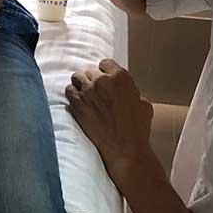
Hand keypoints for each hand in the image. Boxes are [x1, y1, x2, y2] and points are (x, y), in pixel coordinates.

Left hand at [66, 59, 155, 182]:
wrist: (124, 149)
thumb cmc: (137, 129)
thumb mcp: (144, 104)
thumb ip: (132, 92)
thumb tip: (127, 90)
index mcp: (121, 77)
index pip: (105, 63)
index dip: (104, 73)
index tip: (104, 80)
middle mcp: (103, 80)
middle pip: (90, 71)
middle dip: (92, 80)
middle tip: (95, 92)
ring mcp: (88, 90)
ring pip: (77, 77)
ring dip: (80, 85)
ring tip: (84, 95)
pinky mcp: (77, 103)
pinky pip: (69, 90)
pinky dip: (72, 95)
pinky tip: (77, 102)